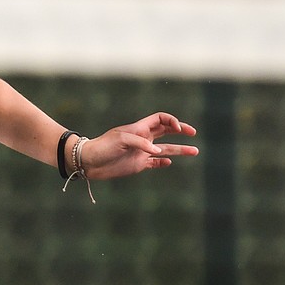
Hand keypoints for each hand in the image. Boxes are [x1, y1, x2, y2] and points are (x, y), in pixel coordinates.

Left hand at [79, 113, 197, 180]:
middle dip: (181, 131)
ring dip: (180, 149)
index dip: (171, 121)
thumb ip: (141, 144)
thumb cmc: (102, 146)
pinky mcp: (138, 165)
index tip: (178, 129)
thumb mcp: (121, 140)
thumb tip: (158, 151)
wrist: (88, 162)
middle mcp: (143, 139)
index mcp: (140, 128)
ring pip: (165, 149)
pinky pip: (154, 163)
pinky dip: (163, 162)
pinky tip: (169, 162)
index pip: (160, 119)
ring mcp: (141, 152)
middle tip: (193, 132)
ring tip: (195, 151)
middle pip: (166, 131)